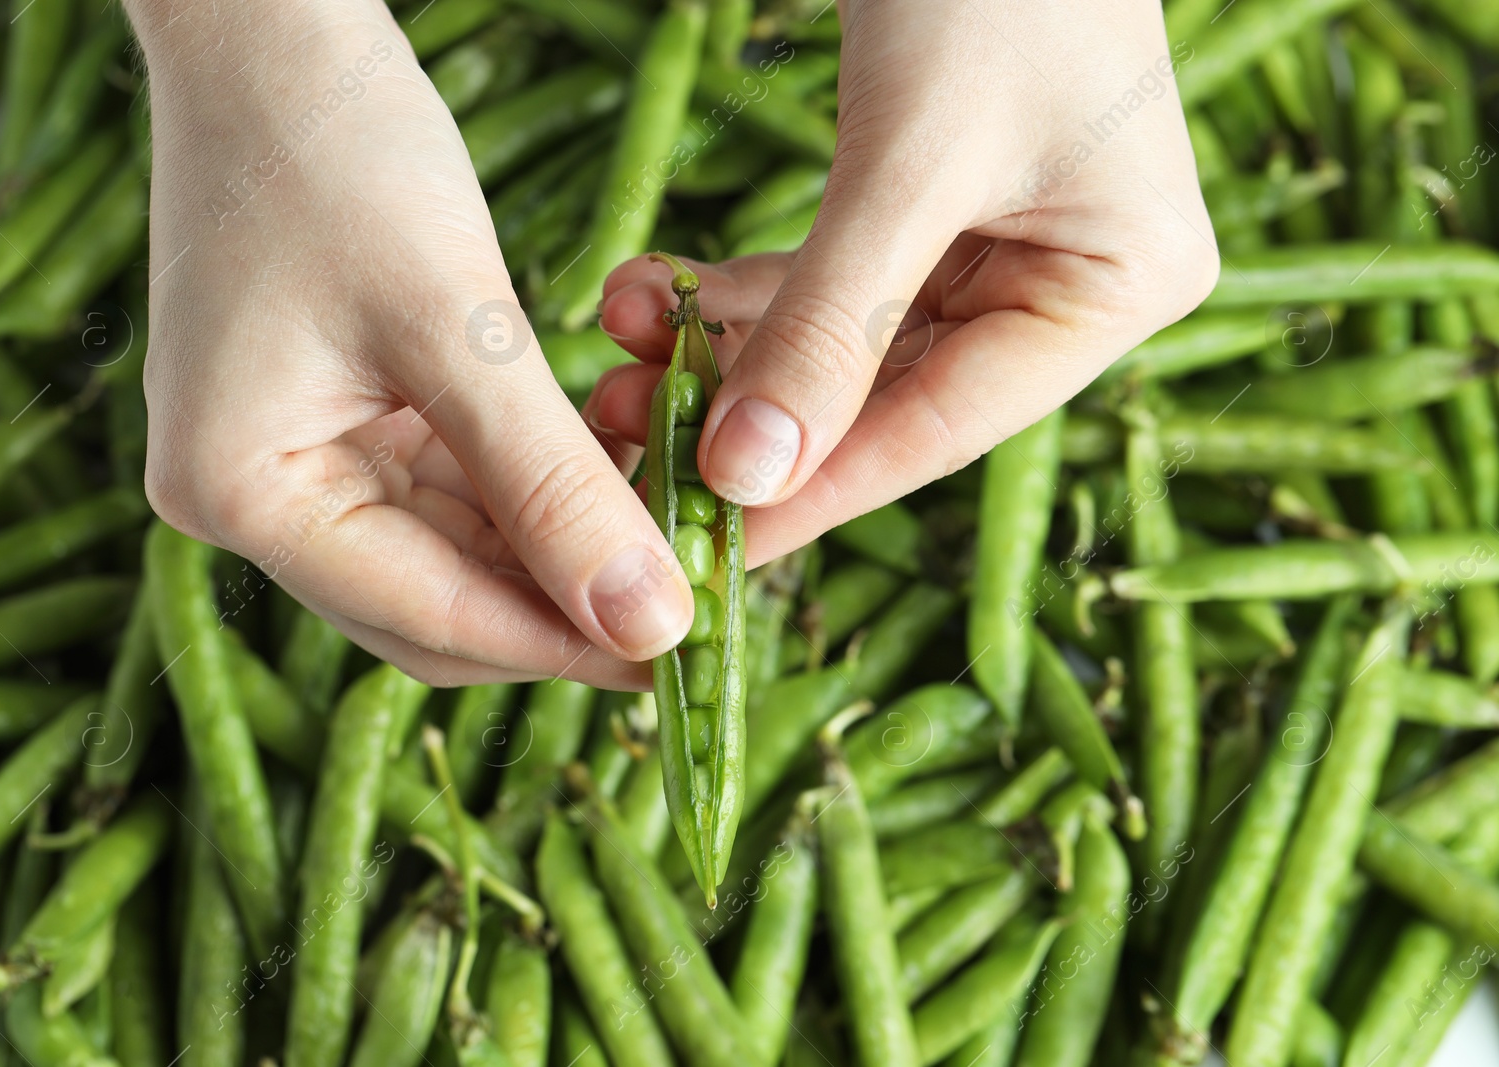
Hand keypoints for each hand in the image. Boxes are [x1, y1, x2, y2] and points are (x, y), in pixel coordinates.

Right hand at [130, 0, 694, 685]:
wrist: (271, 37)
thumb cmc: (341, 154)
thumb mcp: (458, 327)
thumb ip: (553, 487)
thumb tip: (649, 625)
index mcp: (240, 492)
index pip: (428, 615)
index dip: (562, 642)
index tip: (680, 655)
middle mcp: (250, 499)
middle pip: (436, 608)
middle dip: (561, 611)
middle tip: (688, 611)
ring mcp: (289, 464)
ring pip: (453, 560)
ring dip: (559, 556)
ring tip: (672, 542)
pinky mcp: (332, 425)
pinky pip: (449, 496)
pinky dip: (533, 498)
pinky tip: (615, 484)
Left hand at [586, 0, 1217, 565]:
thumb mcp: (907, 159)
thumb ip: (830, 324)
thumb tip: (749, 475)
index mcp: (1116, 286)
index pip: (944, 425)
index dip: (819, 489)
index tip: (708, 544)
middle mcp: (1069, 281)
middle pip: (888, 397)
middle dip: (751, 417)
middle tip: (627, 440)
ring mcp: (1003, 245)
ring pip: (844, 346)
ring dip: (726, 354)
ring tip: (617, 360)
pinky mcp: (935, 207)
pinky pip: (829, 281)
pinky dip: (742, 293)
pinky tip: (656, 298)